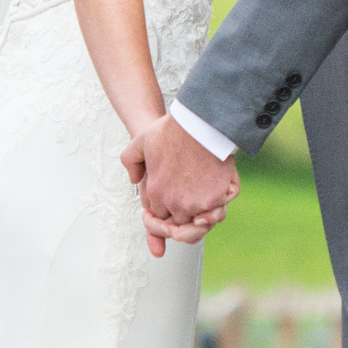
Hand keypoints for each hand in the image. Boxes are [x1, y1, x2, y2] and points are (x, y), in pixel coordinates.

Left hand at [120, 116, 238, 255]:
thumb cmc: (173, 130)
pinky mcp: (217, 199)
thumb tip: (133, 180)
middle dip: (179, 220)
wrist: (200, 123)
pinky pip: (216, 213)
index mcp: (156, 192)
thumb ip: (130, 162)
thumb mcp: (139, 142)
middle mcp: (175, 203)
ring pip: (198, 223)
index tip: (167, 207)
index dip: (161, 215)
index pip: (157, 217)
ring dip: (199, 217)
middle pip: (177, 225)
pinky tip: (213, 199)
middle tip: (185, 210)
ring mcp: (196, 203)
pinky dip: (216, 208)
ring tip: (200, 206)